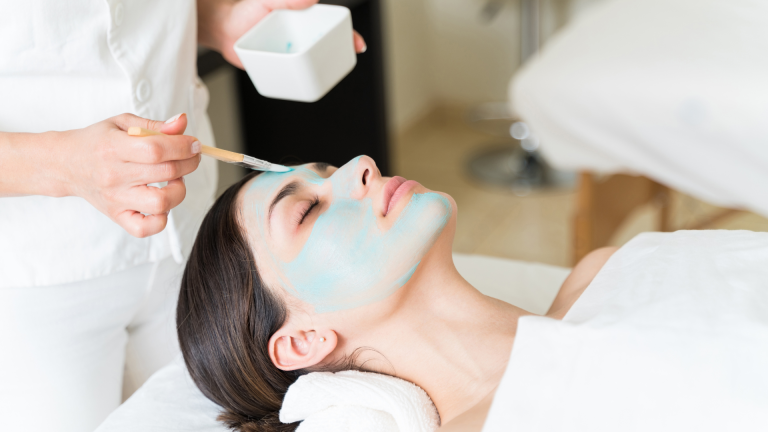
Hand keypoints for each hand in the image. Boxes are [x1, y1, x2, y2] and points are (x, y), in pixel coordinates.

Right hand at [58, 113, 200, 237]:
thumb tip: (183, 123)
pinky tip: (161, 202)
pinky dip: (161, 219)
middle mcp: (114, 176)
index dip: (183, 146)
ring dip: (178, 190)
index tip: (194, 144)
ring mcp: (116, 199)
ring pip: (160, 203)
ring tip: (173, 179)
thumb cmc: (97, 142)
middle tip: (189, 157)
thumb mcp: (122, 124)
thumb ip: (155, 125)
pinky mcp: (117, 216)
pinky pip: (145, 228)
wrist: (66, 165)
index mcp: (112, 148)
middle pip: (165, 173)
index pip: (156, 149)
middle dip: (189, 163)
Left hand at [198, 0, 367, 68]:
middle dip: (339, 58)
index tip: (357, 44)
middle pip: (328, 49)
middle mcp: (302, 38)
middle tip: (341, 65)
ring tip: (320, 76)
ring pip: (315, 66)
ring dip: (321, 73)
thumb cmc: (244, 13)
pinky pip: (298, 78)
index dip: (349, 35)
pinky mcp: (284, 70)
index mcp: (304, 19)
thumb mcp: (266, 2)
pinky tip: (304, 86)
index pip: (332, 27)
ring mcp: (293, 54)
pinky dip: (303, 84)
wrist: (223, 32)